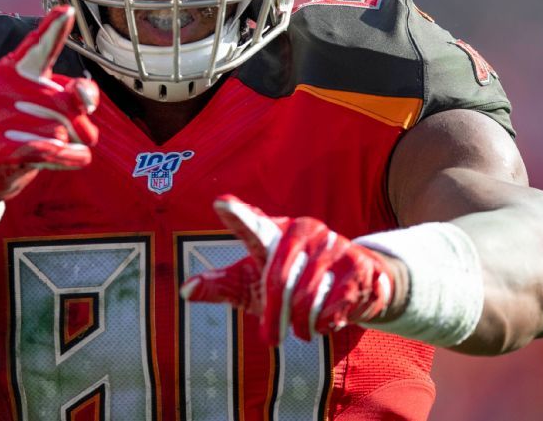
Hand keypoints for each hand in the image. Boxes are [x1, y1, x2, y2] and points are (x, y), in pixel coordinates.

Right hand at [0, 5, 99, 203]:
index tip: (66, 11)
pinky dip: (72, 157)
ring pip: (64, 131)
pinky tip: (75, 157)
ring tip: (52, 145)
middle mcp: (6, 87)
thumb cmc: (20, 122)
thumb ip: (73, 94)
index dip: (53, 30)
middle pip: (69, 103)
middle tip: (73, 132)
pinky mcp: (3, 146)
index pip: (38, 48)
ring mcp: (2, 116)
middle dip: (80, 124)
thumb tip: (86, 99)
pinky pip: (54, 151)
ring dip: (71, 143)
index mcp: (16, 70)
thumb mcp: (46, 102)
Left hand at [180, 195, 395, 344]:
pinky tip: (328, 319)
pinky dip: (326, 323)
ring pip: (306, 299)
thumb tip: (185, 291)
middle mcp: (304, 230)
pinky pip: (333, 306)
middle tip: (271, 339)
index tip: (220, 203)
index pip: (252, 225)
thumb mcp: (254, 284)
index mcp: (274, 232)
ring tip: (301, 327)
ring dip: (300, 324)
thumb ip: (222, 285)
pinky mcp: (357, 265)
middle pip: (278, 282)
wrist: (356, 284)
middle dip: (273, 318)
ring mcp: (333, 245)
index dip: (237, 214)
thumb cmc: (292, 282)